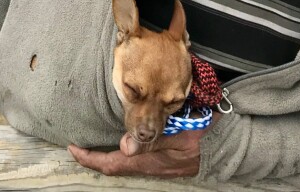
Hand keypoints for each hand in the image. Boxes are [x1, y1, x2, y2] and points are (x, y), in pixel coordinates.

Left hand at [68, 128, 205, 177]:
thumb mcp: (178, 134)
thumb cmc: (204, 136)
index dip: (90, 158)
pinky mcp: (163, 159)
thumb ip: (153, 139)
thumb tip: (125, 146)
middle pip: (114, 167)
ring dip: (107, 156)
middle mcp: (150, 166)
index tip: (73, 149)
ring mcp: (156, 164)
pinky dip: (122, 152)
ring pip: (124, 164)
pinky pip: (136, 158)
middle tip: (78, 146)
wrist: (226, 145)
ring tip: (93, 143)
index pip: (112, 164)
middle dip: (94, 158)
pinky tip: (121, 140)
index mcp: (150, 161)